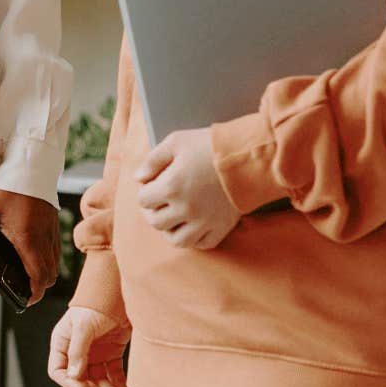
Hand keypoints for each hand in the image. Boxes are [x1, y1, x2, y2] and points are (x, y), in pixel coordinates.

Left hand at [0, 189, 59, 306]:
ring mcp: (52, 233)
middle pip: (50, 276)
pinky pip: (56, 252)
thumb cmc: (9, 188)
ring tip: (27, 276)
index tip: (25, 301)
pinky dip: (48, 261)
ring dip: (44, 275)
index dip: (34, 294)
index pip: (38, 277)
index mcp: (28, 239)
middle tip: (23, 290)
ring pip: (56, 265)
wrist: (31, 168)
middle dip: (39, 288)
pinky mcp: (55, 226)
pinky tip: (33, 257)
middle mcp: (44, 239)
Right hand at [48, 306, 130, 386]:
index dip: (69, 382)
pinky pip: (112, 374)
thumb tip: (75, 375)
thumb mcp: (83, 326)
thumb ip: (78, 351)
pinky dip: (117, 385)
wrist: (118, 294)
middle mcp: (77, 351)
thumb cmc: (95, 304)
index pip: (58, 370)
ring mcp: (94, 353)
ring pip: (97, 380)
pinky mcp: (110, 353)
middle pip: (79, 379)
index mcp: (63, 343)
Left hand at [135, 127, 240, 248]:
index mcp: (170, 187)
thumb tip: (138, 178)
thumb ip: (152, 160)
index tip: (152, 185)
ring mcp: (204, 222)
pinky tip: (193, 225)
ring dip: (170, 230)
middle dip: (153, 211)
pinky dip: (194, 239)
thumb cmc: (210, 146)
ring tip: (172, 218)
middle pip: (156, 222)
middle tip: (159, 202)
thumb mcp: (175, 142)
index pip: (143, 200)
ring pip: (177, 240)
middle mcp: (185, 209)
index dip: (145, 191)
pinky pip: (203, 244)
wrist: (247, 157)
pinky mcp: (222, 227)